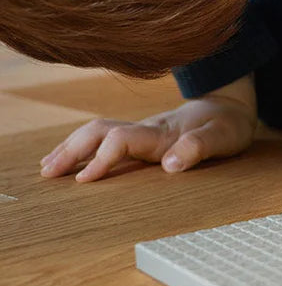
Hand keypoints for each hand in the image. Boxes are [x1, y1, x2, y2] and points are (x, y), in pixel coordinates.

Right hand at [39, 75, 256, 181]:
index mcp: (161, 133)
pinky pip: (105, 137)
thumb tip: (170, 166)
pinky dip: (82, 147)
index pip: (121, 140)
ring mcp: (142, 131)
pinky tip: (71, 159)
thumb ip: (198, 148)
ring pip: (98, 131)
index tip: (84, 180)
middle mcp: (146, 129)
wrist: (231, 105)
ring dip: (71, 147)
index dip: (102, 158)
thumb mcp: (223, 137)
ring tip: (48, 167)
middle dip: (72, 150)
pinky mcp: (142, 135)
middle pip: (99, 131)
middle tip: (48, 173)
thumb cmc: (227, 124)